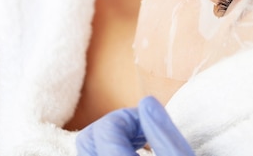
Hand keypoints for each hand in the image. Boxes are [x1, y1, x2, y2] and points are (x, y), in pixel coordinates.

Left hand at [76, 96, 194, 155]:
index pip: (107, 130)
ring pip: (87, 149)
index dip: (129, 117)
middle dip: (115, 126)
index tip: (151, 122)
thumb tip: (147, 102)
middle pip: (87, 138)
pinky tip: (135, 153)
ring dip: (112, 138)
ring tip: (142, 142)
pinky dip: (111, 149)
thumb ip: (166, 135)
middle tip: (144, 131)